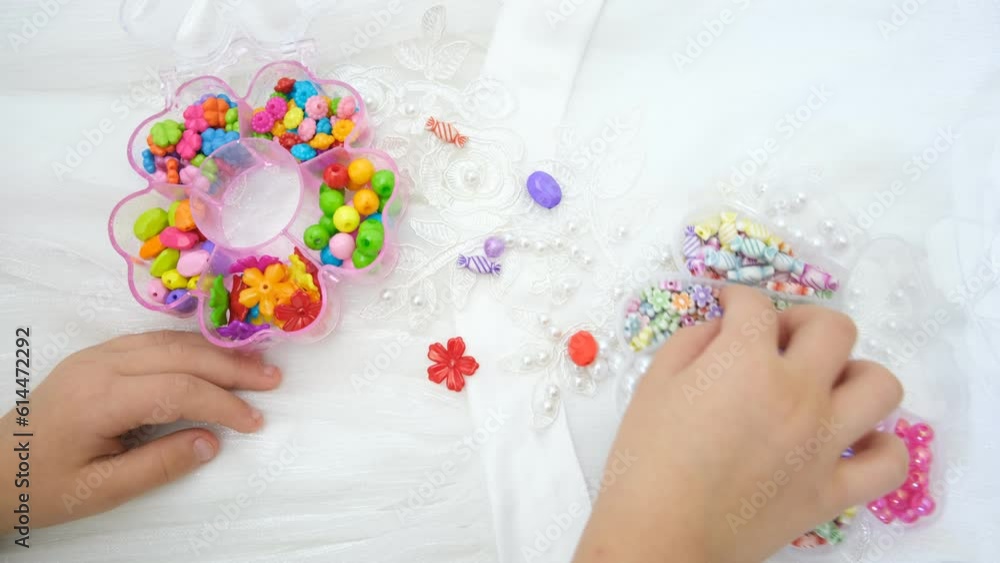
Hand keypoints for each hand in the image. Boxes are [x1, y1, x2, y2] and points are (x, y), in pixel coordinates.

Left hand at [1, 330, 280, 528]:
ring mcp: (98, 354)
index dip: (223, 403)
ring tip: (256, 364)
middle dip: (231, 367)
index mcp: (101, 399)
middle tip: (273, 380)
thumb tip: (212, 442)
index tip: (254, 422)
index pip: (179, 389)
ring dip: (216, 352)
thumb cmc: (44, 484)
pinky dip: (191, 347)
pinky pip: (154, 340)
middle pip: (181, 355)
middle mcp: (101, 365)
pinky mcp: (98, 355)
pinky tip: (214, 356)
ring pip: (170, 341)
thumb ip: (158, 465)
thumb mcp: (100, 490)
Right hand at [575, 286, 908, 562]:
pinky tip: (850, 441)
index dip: (738, 298)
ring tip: (824, 387)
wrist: (661, 533)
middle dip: (803, 320)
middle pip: (834, 327)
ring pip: (880, 385)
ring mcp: (824, 443)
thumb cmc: (646, 460)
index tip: (728, 307)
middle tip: (777, 339)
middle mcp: (798, 393)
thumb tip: (723, 329)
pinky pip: (889, 462)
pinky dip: (879, 446)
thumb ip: (692, 341)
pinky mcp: (833, 490)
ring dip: (854, 374)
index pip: (757, 305)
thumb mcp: (654, 383)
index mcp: (747, 362)